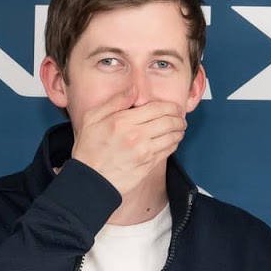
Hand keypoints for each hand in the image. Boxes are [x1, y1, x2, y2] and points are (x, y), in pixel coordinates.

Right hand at [69, 92, 186, 197]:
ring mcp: (145, 152)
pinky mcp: (148, 165)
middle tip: (181, 117)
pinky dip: (174, 143)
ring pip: (172, 137)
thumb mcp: (92, 118)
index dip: (171, 106)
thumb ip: (115, 101)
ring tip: (180, 128)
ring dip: (179, 130)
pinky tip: (172, 140)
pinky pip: (168, 151)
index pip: (157, 108)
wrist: (91, 180)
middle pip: (169, 121)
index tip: (175, 107)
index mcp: (124, 121)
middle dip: (179, 118)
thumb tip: (133, 90)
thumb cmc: (89, 148)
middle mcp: (137, 136)